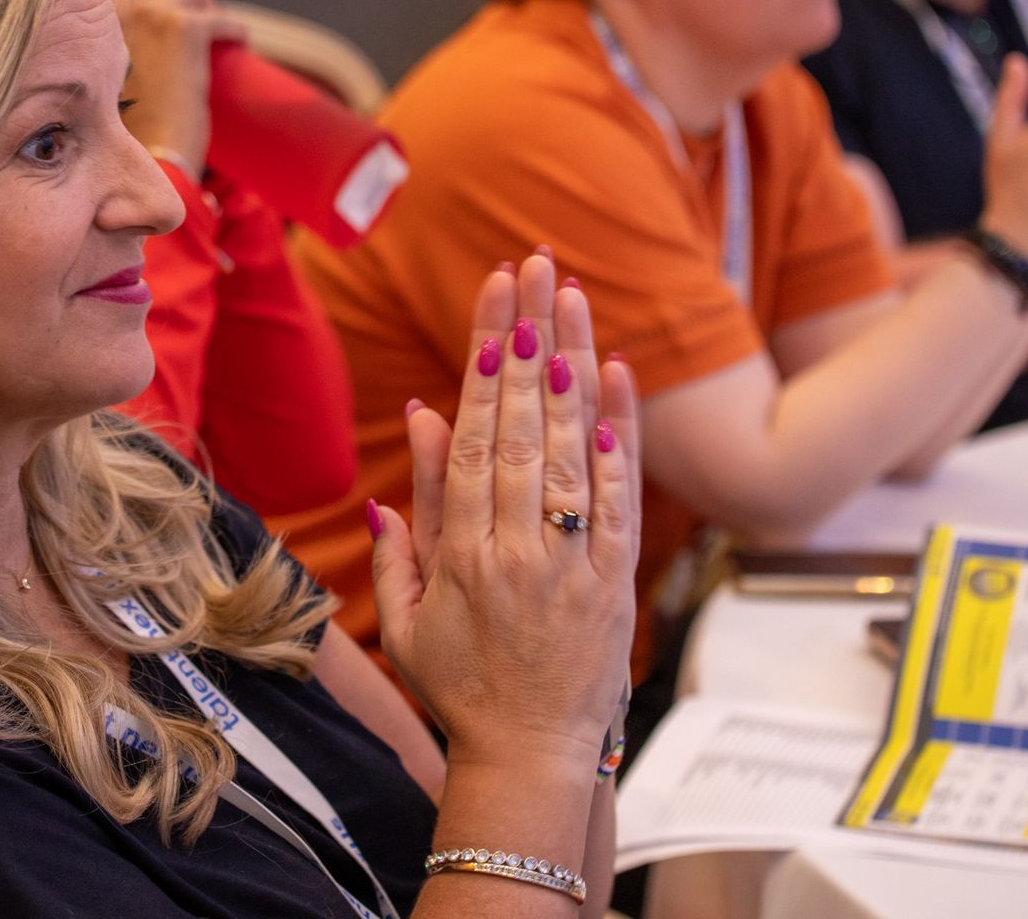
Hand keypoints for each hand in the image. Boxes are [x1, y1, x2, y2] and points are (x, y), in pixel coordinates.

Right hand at [116, 0, 240, 170]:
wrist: (146, 157)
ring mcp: (148, 14)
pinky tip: (237, 42)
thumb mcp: (103, 68)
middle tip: (189, 9)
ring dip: (201, 4)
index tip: (161, 0)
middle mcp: (113, 5)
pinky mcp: (182, 30)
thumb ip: (112, 35)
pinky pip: (217, 17)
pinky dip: (231, 29)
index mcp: (90, 13)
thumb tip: (135, 18)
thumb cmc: (124, 125)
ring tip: (211, 28)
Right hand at [370, 253, 640, 770]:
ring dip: (572, 366)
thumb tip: (419, 426)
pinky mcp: (617, 579)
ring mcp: (573, 562)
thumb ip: (407, 526)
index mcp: (462, 554)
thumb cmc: (460, 687)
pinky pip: (619, 497)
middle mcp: (518, 548)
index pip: (472, 436)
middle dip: (527, 339)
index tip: (490, 302)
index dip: (481, 364)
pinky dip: (617, 436)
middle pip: (521, 424)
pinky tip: (614, 377)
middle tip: (534, 267)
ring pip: (570, 447)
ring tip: (571, 298)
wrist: (529, 759)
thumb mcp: (408, 615)